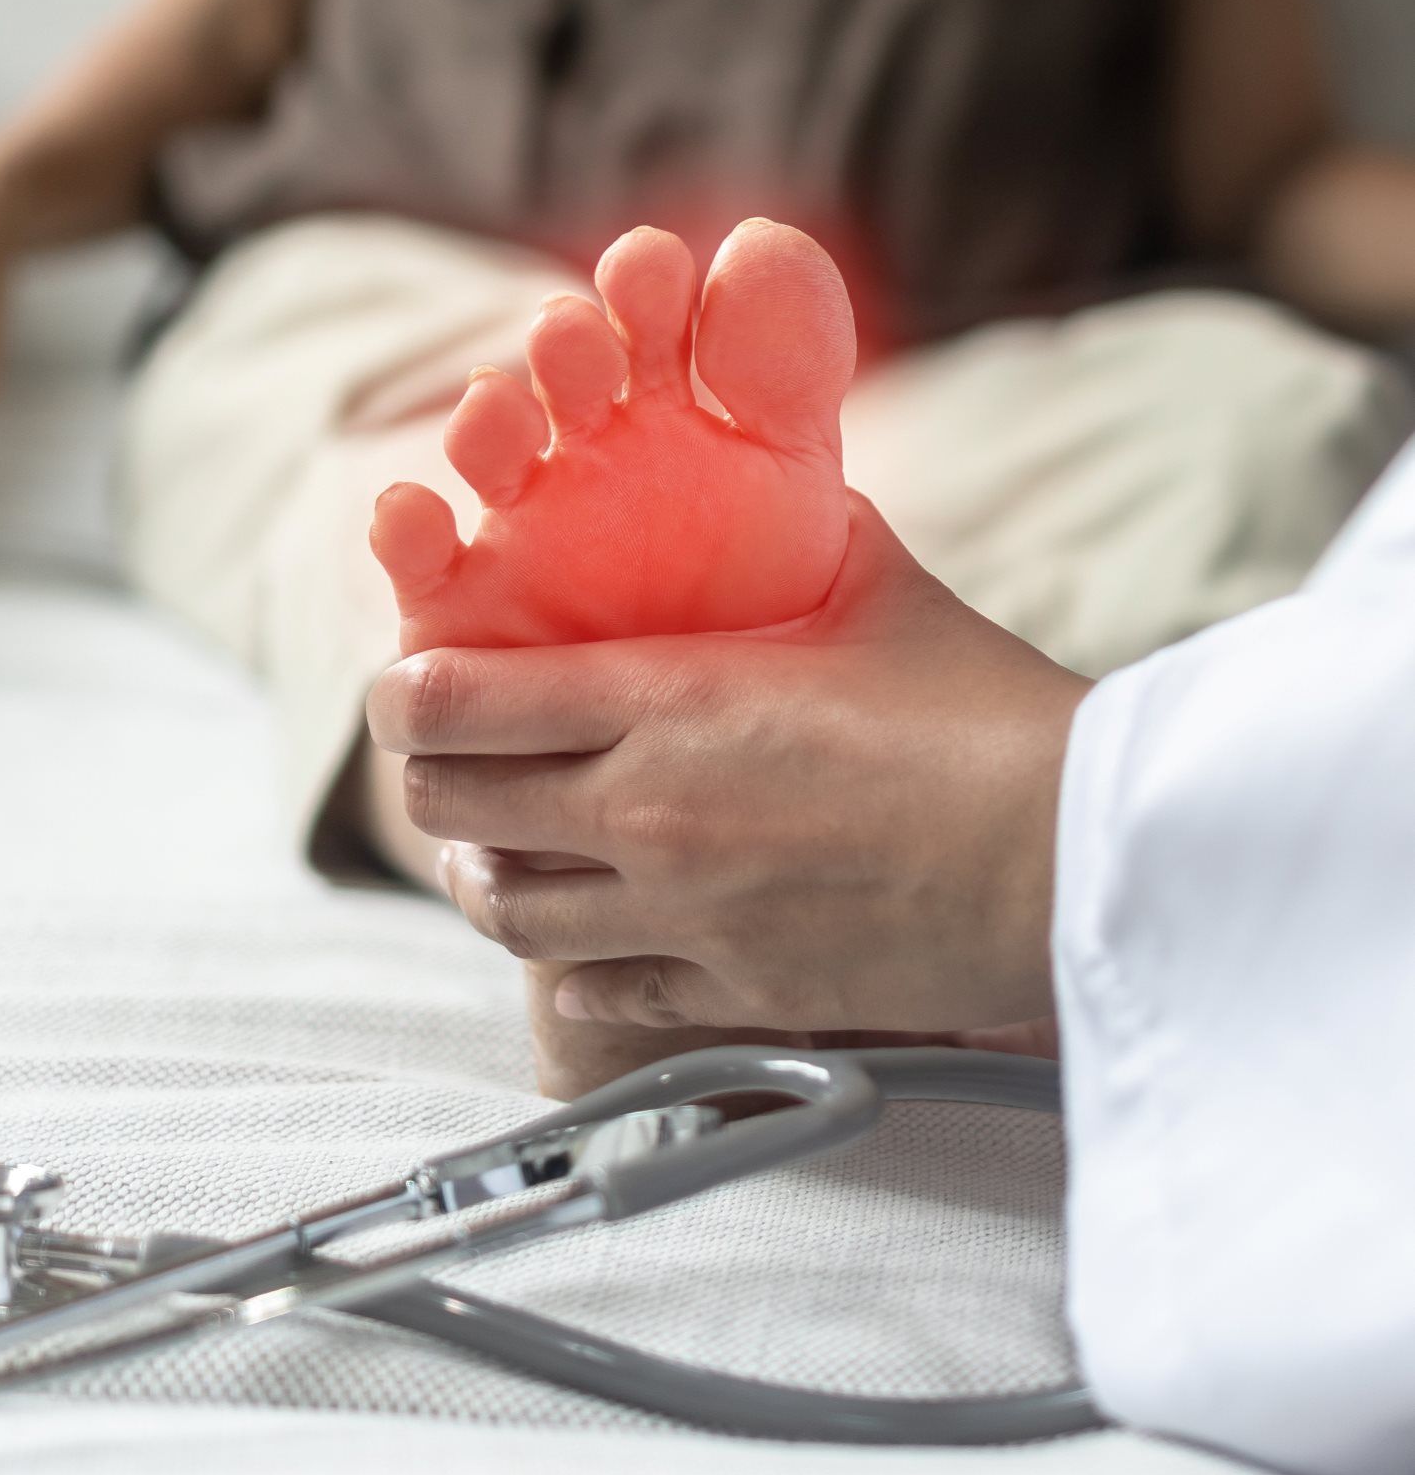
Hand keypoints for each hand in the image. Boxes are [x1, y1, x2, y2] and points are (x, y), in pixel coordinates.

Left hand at [368, 494, 1090, 1034]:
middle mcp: (645, 812)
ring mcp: (681, 913)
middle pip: (455, 810)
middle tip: (453, 765)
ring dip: (491, 880)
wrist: (1072, 854)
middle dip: (434, 782)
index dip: (401, 695)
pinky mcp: (733, 987)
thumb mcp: (877, 589)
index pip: (456, 701)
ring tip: (505, 858)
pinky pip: (602, 995)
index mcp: (664, 699)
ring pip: (510, 914)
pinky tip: (589, 959)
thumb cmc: (983, 714)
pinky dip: (577, 974)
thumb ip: (805, 532)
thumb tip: (790, 479)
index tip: (402, 689)